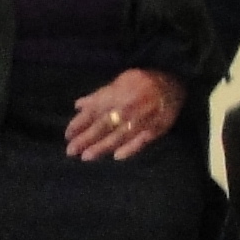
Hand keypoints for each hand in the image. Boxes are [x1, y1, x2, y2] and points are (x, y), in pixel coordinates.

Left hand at [65, 69, 181, 162]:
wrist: (173, 82)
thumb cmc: (142, 82)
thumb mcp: (119, 82)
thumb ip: (98, 96)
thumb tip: (78, 106)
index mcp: (115, 95)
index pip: (93, 112)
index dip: (79, 124)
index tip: (67, 135)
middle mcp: (125, 108)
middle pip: (102, 126)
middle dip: (85, 139)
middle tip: (70, 151)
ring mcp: (140, 120)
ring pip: (118, 136)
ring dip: (101, 147)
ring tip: (87, 157)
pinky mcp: (155, 129)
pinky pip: (141, 140)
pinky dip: (130, 148)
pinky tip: (117, 157)